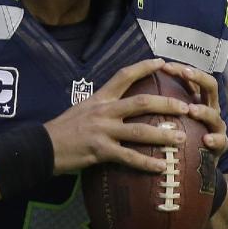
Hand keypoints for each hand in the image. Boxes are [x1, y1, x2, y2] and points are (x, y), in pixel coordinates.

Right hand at [44, 59, 188, 174]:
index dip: (144, 67)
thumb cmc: (63, 129)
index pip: (124, 75)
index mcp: (100, 97)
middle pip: (142, 103)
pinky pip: (129, 158)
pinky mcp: (100, 151)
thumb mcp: (82, 108)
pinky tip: (161, 167)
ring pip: (139, 132)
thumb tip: (122, 103)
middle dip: (167, 104)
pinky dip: (146, 163)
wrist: (41, 147)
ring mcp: (102, 131)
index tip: (162, 61)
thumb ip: (103, 105)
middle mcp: (104, 111)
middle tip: (186, 107)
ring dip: (163, 135)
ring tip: (181, 138)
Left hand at [161, 62, 227, 156]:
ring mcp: (217, 127)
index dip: (182, 69)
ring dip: (203, 111)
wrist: (197, 164)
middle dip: (199, 77)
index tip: (164, 66)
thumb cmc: (181, 137)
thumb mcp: (173, 117)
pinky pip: (221, 141)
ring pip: (214, 114)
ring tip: (191, 110)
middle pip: (211, 86)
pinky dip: (214, 139)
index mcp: (199, 99)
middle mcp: (211, 109)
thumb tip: (136, 86)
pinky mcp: (220, 146)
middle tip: (185, 73)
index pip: (194, 77)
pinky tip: (206, 139)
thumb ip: (162, 104)